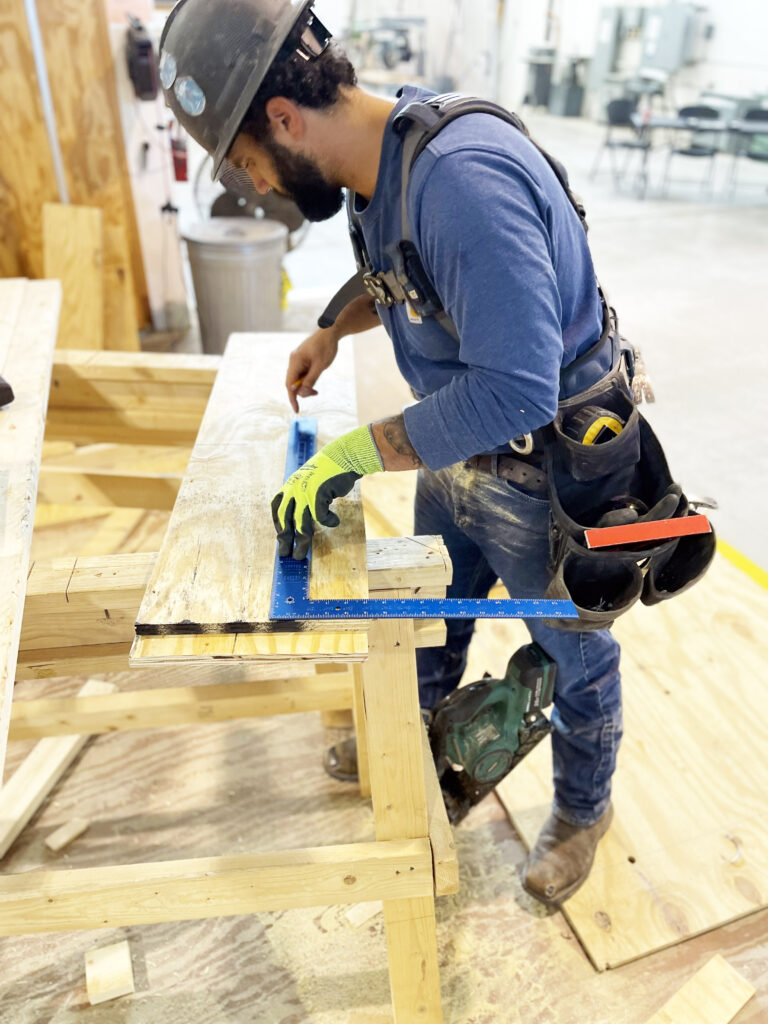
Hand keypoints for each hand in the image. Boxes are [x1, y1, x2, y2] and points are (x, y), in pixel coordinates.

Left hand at [271, 426, 382, 558]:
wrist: (343, 456)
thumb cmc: (330, 471)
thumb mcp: (310, 481)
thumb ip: (302, 495)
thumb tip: (300, 517)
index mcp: (290, 485)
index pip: (276, 508)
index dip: (277, 524)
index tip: (280, 537)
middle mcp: (295, 489)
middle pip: (285, 519)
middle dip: (284, 539)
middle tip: (285, 553)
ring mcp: (306, 492)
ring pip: (300, 524)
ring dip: (301, 542)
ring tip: (301, 554)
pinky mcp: (319, 495)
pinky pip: (321, 517)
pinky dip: (329, 522)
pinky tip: (335, 521)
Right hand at [285, 328, 338, 412]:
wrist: (330, 331)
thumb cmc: (326, 347)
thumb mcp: (320, 366)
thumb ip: (310, 380)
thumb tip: (301, 393)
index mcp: (295, 361)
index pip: (289, 384)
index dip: (292, 398)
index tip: (297, 410)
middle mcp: (293, 361)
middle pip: (292, 383)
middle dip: (302, 391)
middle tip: (315, 392)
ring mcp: (297, 360)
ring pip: (297, 379)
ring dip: (305, 385)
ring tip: (316, 387)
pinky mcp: (302, 359)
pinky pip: (301, 374)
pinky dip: (307, 380)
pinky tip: (315, 379)